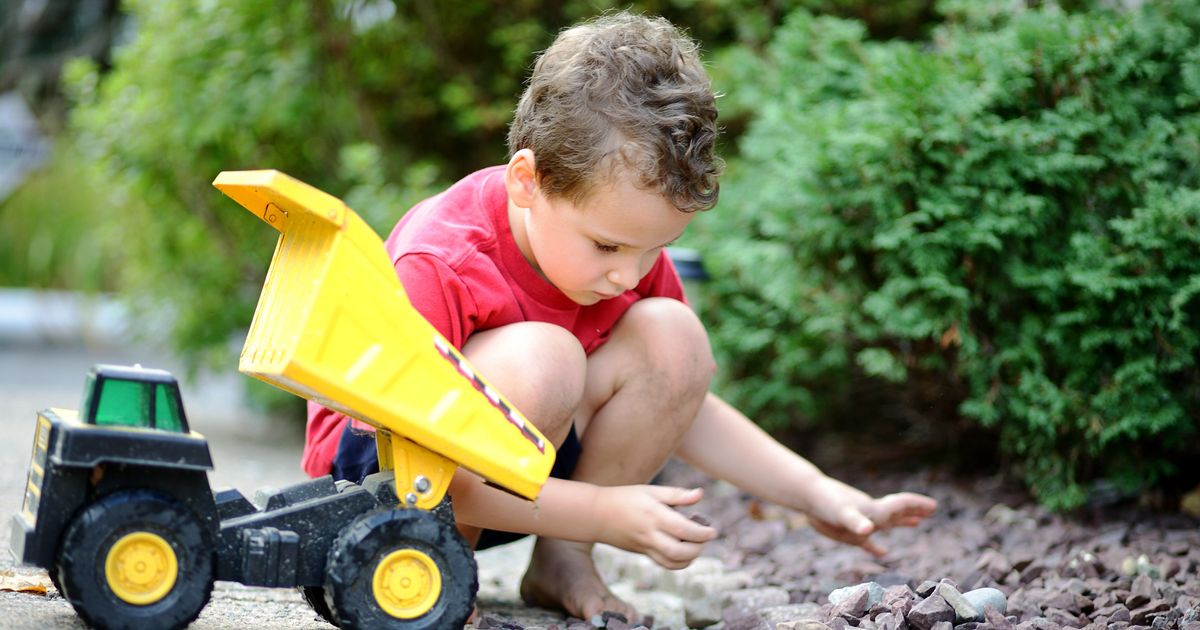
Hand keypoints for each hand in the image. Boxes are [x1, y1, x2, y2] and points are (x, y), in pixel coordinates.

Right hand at [594, 485, 717, 568]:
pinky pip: (664, 564)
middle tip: (705, 537)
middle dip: (698, 548)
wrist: (598, 514)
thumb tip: (700, 494)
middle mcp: (650, 534)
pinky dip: (679, 562)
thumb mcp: (651, 491)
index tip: (712, 530)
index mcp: (654, 516)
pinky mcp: (642, 553)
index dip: (702, 533)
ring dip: (690, 558)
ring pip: (672, 562)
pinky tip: (684, 552)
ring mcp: (645, 547)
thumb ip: (677, 495)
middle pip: (679, 552)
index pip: (683, 529)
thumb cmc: (626, 498)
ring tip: (696, 544)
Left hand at [802, 476, 936, 556]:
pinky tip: (883, 553)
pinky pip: (866, 542)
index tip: (934, 505)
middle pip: (898, 511)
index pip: (901, 504)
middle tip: (932, 509)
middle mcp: (872, 514)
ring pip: (887, 523)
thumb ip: (856, 522)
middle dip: (915, 510)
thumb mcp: (842, 513)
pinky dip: (875, 547)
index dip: (918, 504)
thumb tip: (869, 530)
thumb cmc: (826, 503)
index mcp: (874, 510)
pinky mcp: (849, 534)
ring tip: (917, 522)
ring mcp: (861, 523)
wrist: (808, 498)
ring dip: (902, 522)